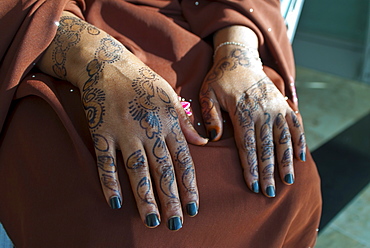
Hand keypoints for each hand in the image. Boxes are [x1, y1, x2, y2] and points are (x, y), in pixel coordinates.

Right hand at [37, 12, 206, 229]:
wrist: (108, 63)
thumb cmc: (142, 81)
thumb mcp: (170, 96)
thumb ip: (186, 121)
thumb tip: (205, 141)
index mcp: (168, 123)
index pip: (183, 160)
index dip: (189, 185)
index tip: (194, 208)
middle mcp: (148, 130)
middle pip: (162, 170)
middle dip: (170, 199)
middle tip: (176, 224)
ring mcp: (124, 131)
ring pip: (137, 170)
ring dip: (145, 197)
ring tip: (152, 221)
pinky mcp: (101, 132)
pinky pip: (105, 161)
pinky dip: (109, 182)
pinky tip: (114, 202)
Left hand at [200, 44, 305, 196]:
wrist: (240, 58)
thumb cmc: (220, 79)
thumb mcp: (207, 93)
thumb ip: (210, 116)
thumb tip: (213, 138)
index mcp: (242, 112)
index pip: (247, 146)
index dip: (250, 168)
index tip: (254, 186)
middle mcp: (262, 112)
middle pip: (266, 147)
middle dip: (268, 172)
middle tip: (269, 193)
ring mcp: (276, 108)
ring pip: (283, 139)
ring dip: (286, 161)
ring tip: (288, 181)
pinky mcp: (283, 104)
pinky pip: (295, 125)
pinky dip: (299, 141)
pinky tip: (300, 157)